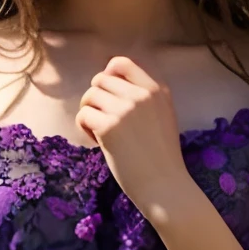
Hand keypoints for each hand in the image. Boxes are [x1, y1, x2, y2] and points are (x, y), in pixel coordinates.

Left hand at [75, 57, 194, 215]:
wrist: (165, 186)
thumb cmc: (162, 157)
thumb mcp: (163, 116)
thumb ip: (143, 98)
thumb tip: (108, 82)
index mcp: (157, 90)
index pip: (122, 63)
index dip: (107, 75)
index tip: (107, 95)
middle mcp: (141, 95)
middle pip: (100, 80)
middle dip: (96, 98)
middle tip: (103, 119)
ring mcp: (125, 110)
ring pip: (89, 96)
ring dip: (88, 113)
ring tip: (100, 132)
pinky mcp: (109, 127)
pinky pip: (83, 115)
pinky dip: (84, 128)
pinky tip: (97, 141)